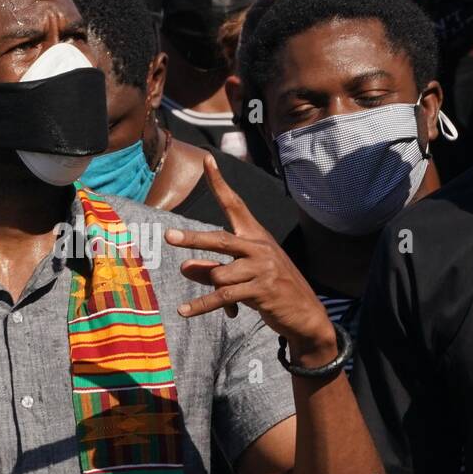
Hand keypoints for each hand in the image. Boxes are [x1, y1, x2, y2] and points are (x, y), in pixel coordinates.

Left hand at [165, 156, 335, 363]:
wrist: (304, 313)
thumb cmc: (271, 289)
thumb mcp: (243, 274)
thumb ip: (212, 268)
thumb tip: (184, 266)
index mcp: (256, 236)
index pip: (235, 204)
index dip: (219, 183)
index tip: (206, 161)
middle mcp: (259, 247)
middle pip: (219, 240)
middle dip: (193, 239)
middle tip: (168, 236)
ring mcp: (262, 268)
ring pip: (219, 275)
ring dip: (212, 290)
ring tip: (217, 300)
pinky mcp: (261, 290)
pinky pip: (223, 297)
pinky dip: (201, 305)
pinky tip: (184, 311)